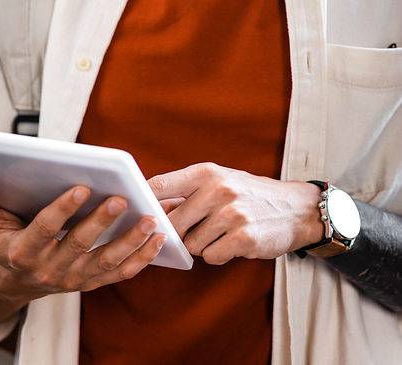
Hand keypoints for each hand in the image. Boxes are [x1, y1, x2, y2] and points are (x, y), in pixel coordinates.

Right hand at [0, 176, 165, 325]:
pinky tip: (159, 239)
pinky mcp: (91, 282)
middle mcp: (49, 269)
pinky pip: (120, 273)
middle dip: (101, 222)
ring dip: (131, 241)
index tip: (81, 186)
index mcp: (23, 252)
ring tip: (151, 219)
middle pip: (79, 245)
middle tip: (120, 198)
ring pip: (106, 262)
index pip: (45, 229)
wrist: (12, 280)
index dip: (62, 209)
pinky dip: (142, 258)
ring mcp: (73, 279)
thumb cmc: (1, 242)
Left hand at [149, 163, 323, 264]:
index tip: (135, 212)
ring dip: (202, 243)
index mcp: (206, 172)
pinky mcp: (243, 238)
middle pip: (171, 222)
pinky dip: (218, 254)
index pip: (159, 185)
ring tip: (221, 232)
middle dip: (176, 232)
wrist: (295, 208)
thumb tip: (149, 207)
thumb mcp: (220, 180)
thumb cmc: (249, 194)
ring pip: (191, 243)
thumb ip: (186, 191)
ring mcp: (231, 214)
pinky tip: (233, 242)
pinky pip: (211, 256)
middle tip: (190, 230)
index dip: (143, 201)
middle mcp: (217, 190)